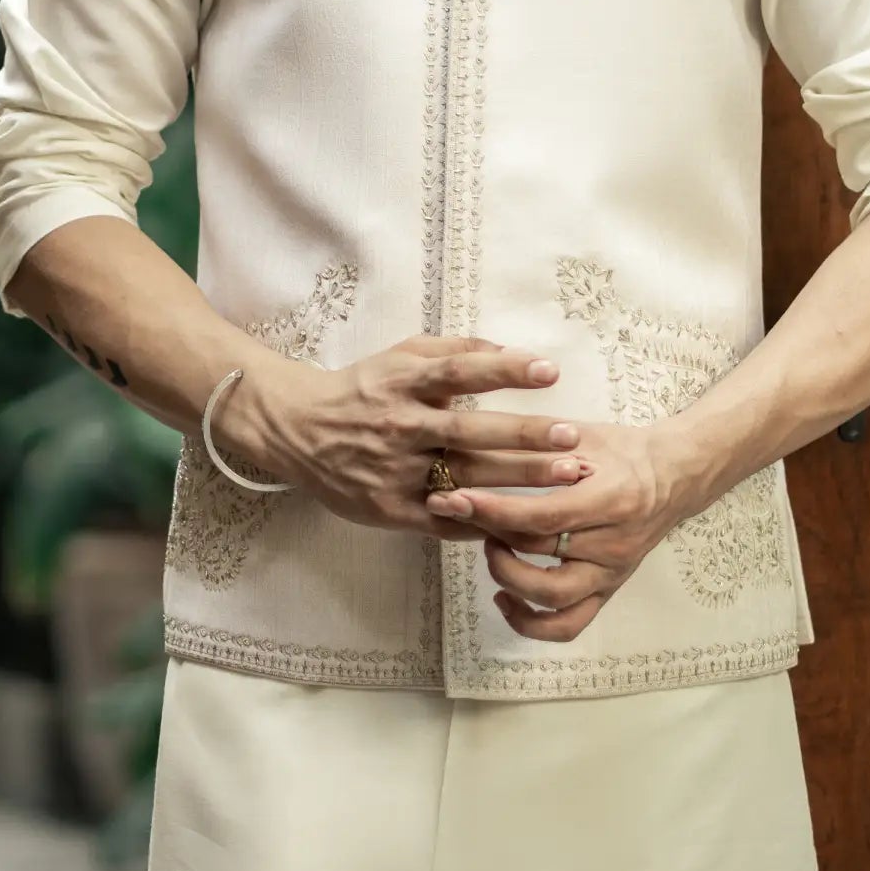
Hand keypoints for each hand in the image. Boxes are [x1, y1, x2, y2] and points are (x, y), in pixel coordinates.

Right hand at [227, 333, 590, 534]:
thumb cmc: (362, 388)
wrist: (297, 430)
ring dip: (517, 479)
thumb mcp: (401, 356)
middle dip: (524, 436)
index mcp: (402, 382)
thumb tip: (511, 350)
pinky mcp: (389, 508)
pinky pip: (442, 518)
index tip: (549, 371)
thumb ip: (454, 350)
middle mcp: (399, 425)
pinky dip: (481, 519)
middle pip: (469, 432)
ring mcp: (394, 471)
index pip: (458, 372)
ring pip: (464, 478)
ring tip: (565, 476)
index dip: (504, 371)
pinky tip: (522, 521)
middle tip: (572, 437)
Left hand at [426, 420, 681, 644]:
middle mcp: (615, 543)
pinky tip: (505, 595)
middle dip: (490, 534)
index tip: (455, 499)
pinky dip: (530, 621)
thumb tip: (475, 441)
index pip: (544, 515)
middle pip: (540, 552)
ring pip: (552, 596)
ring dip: (508, 576)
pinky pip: (568, 625)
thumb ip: (536, 443)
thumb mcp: (583, 436)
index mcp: (613, 499)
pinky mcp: (608, 591)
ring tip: (492, 547)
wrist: (676, 475)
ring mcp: (612, 573)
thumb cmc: (624, 451)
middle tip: (465, 512)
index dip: (494, 512)